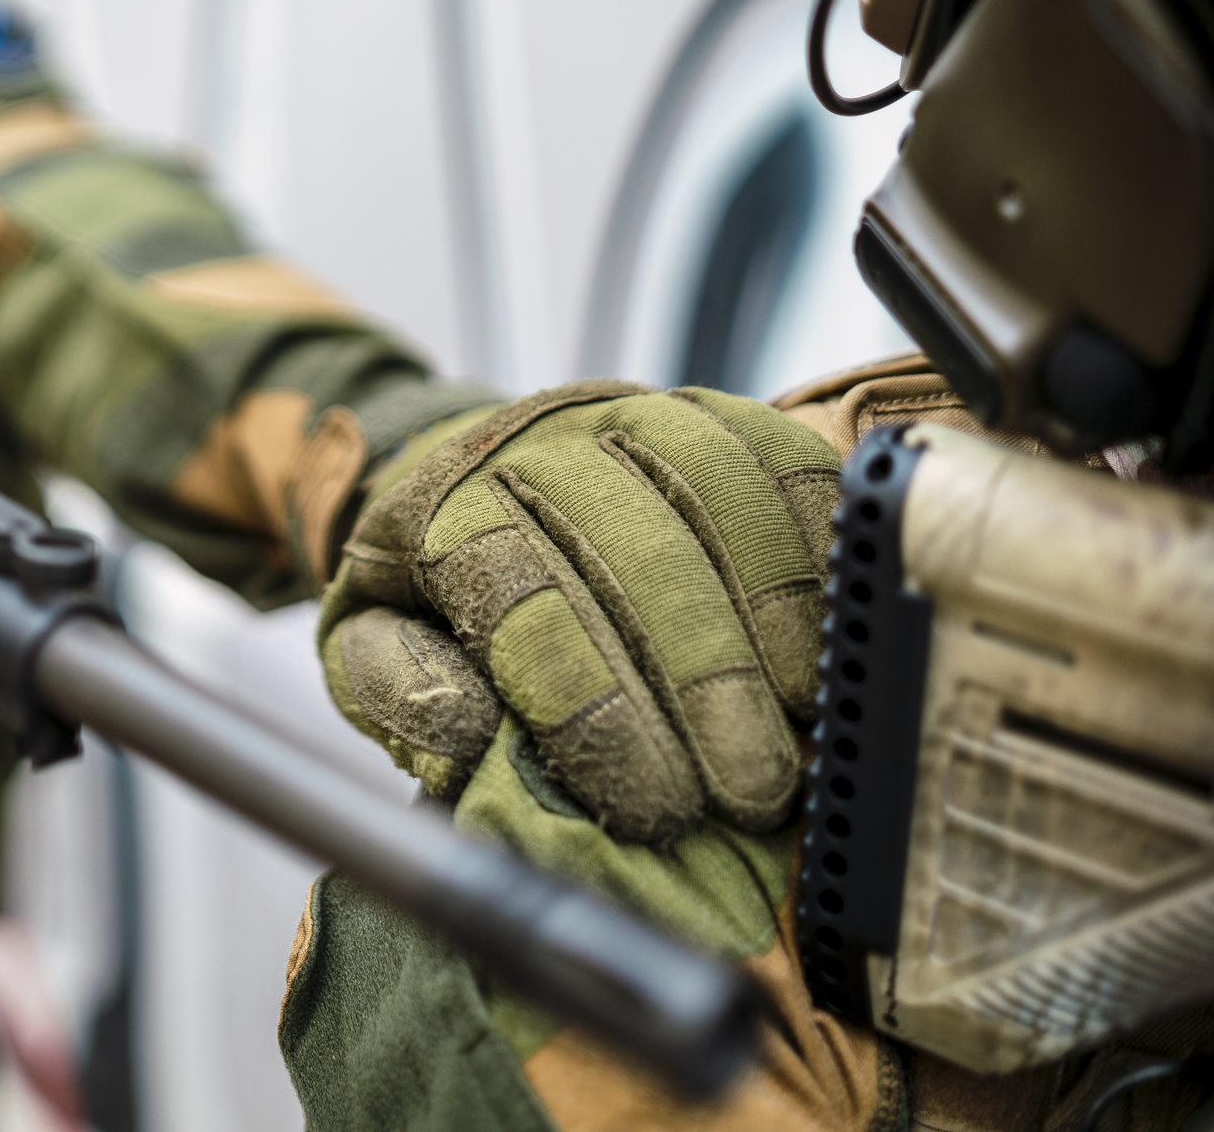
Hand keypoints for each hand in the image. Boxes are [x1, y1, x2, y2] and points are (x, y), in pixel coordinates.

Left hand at [317, 381, 838, 842]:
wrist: (462, 472)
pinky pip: (780, 456)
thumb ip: (400, 691)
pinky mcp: (704, 408)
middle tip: (750, 792)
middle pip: (637, 554)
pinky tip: (845, 625)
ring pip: (720, 498)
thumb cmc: (428, 586)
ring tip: (808, 722)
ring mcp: (627, 415)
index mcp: (442, 508)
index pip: (524, 604)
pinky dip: (822, 540)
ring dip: (777, 617)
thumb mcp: (368, 647)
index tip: (654, 805)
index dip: (595, 711)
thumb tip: (465, 728)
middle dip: (704, 682)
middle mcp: (536, 444)